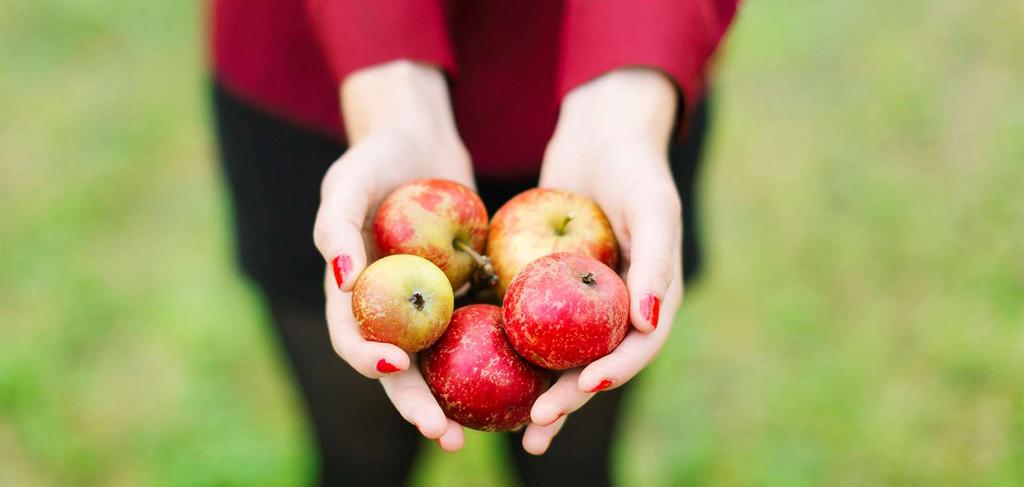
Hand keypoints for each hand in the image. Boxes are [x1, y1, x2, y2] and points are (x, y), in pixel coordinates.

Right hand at [313, 60, 470, 451]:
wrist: (422, 137)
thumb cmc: (376, 155)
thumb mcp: (349, 180)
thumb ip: (336, 226)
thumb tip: (342, 279)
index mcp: (355, 293)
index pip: (354, 340)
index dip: (369, 361)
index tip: (396, 367)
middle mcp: (391, 308)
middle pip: (402, 368)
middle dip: (419, 405)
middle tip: (446, 436)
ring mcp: (430, 303)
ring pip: (445, 360)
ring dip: (460, 396)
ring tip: (491, 428)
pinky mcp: (465, 291)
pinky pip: (481, 327)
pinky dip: (498, 353)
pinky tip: (528, 376)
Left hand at [522, 68, 684, 453]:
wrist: (600, 133)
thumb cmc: (635, 166)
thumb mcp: (654, 206)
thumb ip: (659, 261)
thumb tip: (651, 322)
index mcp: (653, 299)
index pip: (636, 349)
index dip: (612, 375)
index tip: (581, 390)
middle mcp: (618, 309)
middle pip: (595, 364)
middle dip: (568, 399)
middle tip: (535, 424)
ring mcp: (581, 302)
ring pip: (560, 355)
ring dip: (541, 391)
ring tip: (514, 427)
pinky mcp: (548, 287)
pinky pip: (530, 323)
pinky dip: (512, 348)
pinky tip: (482, 369)